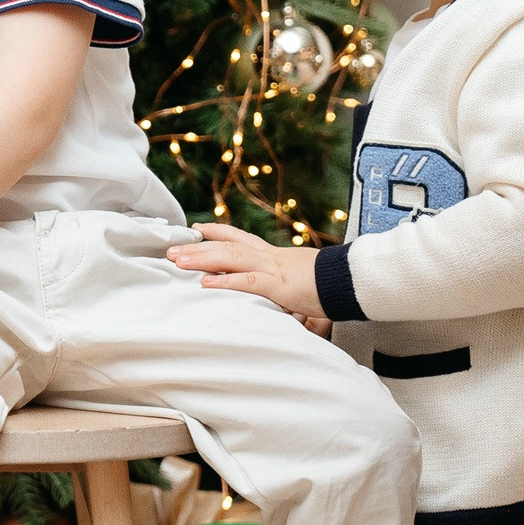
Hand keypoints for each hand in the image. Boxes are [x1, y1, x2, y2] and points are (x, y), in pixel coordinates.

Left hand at [167, 225, 324, 322]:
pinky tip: (206, 284)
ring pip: (231, 259)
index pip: (240, 238)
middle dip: (196, 247)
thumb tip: (274, 297)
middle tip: (170, 249)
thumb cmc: (329, 284)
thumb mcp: (298, 282)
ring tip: (177, 261)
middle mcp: (269, 257)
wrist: (353, 281)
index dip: (216, 233)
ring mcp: (273, 268)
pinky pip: (249, 282)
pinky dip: (225, 282)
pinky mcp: (280, 286)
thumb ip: (280, 286)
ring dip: (201, 259)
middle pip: (226, 246)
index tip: (195, 228)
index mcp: (273, 255)